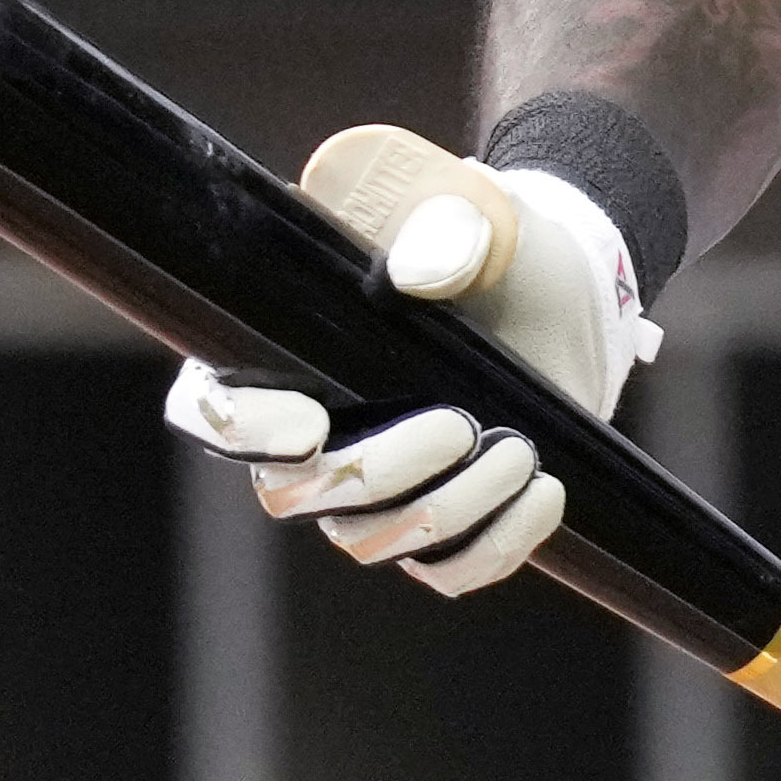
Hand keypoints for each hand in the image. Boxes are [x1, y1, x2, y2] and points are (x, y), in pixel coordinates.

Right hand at [161, 129, 655, 596]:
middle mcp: (312, 434)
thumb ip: (444, 227)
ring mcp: (376, 488)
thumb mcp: (473, 211)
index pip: (212, 410)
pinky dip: (497, 543)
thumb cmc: (490, 242)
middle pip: (291, 496)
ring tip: (519, 451)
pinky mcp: (445, 521)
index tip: (310, 424)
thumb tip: (418, 274)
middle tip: (459, 427)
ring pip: (371, 542)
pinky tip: (545, 492)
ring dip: (449, 509)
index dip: (240, 430)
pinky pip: (450, 569)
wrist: (568, 287)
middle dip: (379, 472)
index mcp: (282, 351)